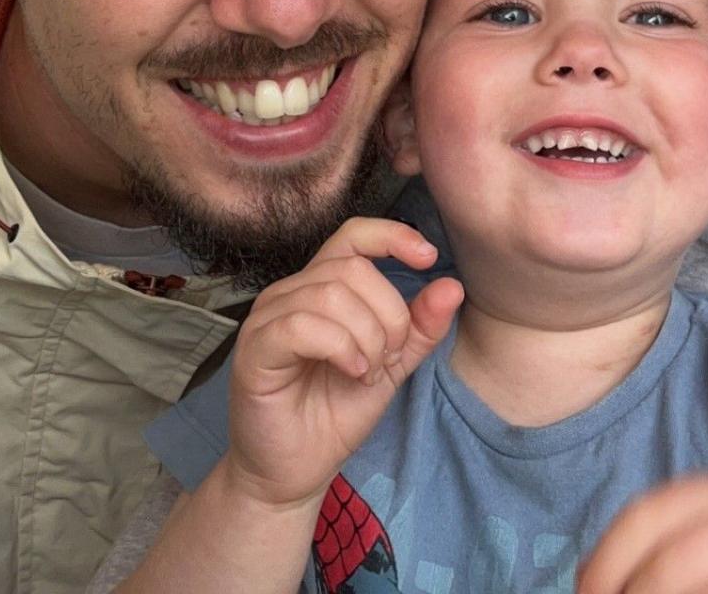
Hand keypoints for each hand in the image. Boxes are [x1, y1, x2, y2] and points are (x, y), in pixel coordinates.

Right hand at [223, 217, 463, 510]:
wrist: (294, 471)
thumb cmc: (333, 415)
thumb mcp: (391, 367)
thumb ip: (420, 329)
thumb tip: (452, 286)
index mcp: (320, 288)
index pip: (354, 235)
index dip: (393, 236)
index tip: (429, 259)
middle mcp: (290, 294)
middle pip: (353, 269)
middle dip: (389, 316)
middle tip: (387, 360)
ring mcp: (267, 318)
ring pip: (330, 294)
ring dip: (367, 338)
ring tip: (366, 373)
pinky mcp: (254, 348)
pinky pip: (302, 324)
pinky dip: (341, 347)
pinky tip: (352, 373)